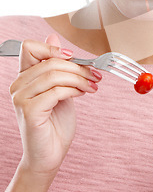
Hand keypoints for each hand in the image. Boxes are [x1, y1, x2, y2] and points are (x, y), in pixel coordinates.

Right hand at [9, 34, 100, 179]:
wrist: (50, 154)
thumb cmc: (55, 123)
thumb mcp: (60, 88)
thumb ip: (56, 66)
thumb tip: (53, 37)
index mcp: (24, 77)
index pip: (29, 47)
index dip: (52, 48)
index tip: (73, 57)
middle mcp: (18, 85)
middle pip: (50, 61)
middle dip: (78, 67)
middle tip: (94, 75)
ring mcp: (21, 98)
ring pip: (54, 74)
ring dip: (79, 79)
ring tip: (92, 86)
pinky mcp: (29, 111)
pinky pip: (56, 91)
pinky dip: (74, 90)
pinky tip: (82, 94)